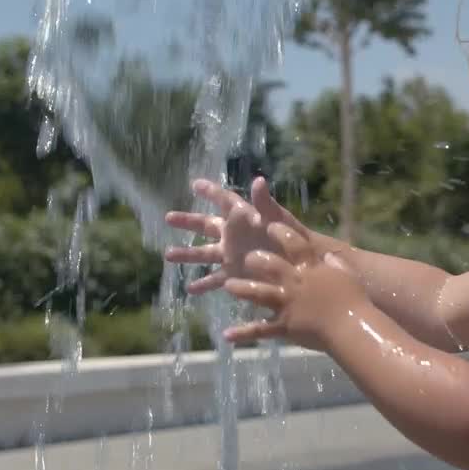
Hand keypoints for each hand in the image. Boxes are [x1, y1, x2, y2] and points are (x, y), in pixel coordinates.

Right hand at [163, 177, 314, 294]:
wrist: (300, 263)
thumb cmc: (290, 236)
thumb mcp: (277, 218)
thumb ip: (265, 202)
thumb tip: (259, 180)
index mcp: (242, 217)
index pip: (223, 200)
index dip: (210, 191)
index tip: (195, 184)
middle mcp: (233, 234)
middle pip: (205, 225)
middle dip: (187, 222)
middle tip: (168, 217)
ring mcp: (232, 255)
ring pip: (204, 253)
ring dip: (186, 254)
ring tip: (168, 255)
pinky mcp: (235, 273)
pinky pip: (215, 279)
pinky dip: (203, 284)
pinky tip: (190, 289)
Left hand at [221, 225, 367, 350]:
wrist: (351, 328)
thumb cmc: (355, 301)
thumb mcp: (347, 276)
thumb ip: (337, 265)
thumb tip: (330, 257)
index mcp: (310, 269)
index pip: (293, 244)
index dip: (280, 232)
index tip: (270, 225)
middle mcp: (294, 283)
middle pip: (268, 265)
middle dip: (255, 259)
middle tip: (246, 258)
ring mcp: (286, 304)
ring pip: (257, 293)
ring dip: (241, 289)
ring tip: (228, 286)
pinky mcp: (284, 326)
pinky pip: (259, 330)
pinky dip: (243, 333)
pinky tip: (227, 335)